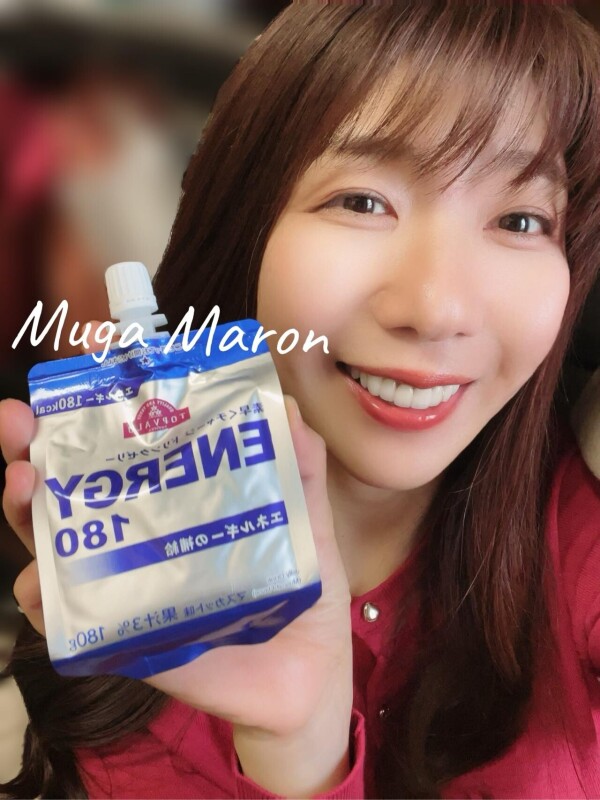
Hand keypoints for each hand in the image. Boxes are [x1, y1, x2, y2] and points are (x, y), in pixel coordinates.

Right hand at [1, 393, 353, 791]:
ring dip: (28, 515)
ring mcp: (128, 587)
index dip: (93, 410)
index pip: (124, 449)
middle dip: (33, 451)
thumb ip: (302, 465)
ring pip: (56, 547)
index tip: (76, 367)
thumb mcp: (306, 517)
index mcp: (177, 501)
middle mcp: (141, 537)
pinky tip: (41, 584)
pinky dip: (48, 604)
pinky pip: (72, 623)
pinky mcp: (128, 639)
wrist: (309, 670)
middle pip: (71, 490)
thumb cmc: (302, 587)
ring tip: (24, 486)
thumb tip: (286, 406)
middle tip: (18, 423)